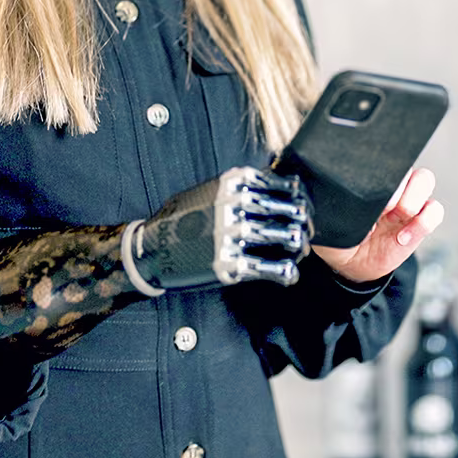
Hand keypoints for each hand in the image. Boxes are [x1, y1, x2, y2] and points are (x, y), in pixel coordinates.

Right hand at [122, 166, 310, 294]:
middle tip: (307, 227)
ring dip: (296, 244)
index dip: (294, 196)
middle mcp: (233, 206)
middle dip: (301, 219)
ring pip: (280, 236)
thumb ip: (235, 187)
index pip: (276, 184)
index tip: (302, 203)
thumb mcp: (206, 192)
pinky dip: (284, 271)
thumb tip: (267, 186)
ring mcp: (232, 235)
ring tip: (300, 249)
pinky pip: (267, 267)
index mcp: (230, 185)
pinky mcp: (229, 263)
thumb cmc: (179, 220)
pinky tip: (289, 273)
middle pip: (282, 210)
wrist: (151, 250)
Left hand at [311, 167, 443, 285]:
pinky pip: (434, 212)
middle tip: (386, 207)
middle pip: (410, 163)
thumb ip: (335, 200)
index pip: (386, 159)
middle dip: (403, 186)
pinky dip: (423, 223)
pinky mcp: (419, 224)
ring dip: (413, 201)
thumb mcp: (331, 215)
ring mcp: (408, 203)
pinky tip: (402, 237)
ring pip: (426, 180)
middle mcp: (393, 186)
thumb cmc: (340, 234)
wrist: (351, 264)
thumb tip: (330, 187)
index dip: (385, 172)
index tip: (375, 192)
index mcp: (371, 179)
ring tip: (396, 220)